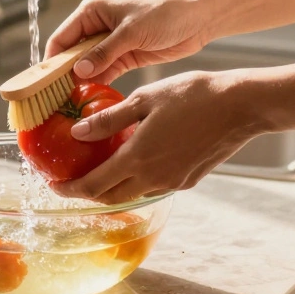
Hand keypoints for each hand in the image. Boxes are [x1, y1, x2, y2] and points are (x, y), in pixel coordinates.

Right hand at [46, 0, 210, 85]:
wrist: (198, 18)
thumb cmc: (165, 13)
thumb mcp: (132, 32)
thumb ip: (104, 52)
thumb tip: (79, 70)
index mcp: (91, 12)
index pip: (61, 39)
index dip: (51, 61)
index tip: (44, 83)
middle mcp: (96, 28)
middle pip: (71, 55)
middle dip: (64, 75)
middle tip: (55, 100)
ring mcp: (110, 45)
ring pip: (86, 67)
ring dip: (81, 83)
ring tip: (70, 105)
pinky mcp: (124, 59)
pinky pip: (104, 74)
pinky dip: (98, 85)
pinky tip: (91, 100)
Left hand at [49, 71, 268, 203]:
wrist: (240, 107)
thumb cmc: (193, 95)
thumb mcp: (144, 99)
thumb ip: (108, 120)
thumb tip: (76, 133)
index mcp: (138, 159)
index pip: (93, 186)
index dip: (69, 190)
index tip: (54, 185)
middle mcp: (154, 178)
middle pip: (110, 198)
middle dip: (86, 193)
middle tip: (70, 181)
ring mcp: (173, 182)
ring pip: (132, 194)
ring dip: (111, 188)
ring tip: (98, 170)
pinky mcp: (188, 180)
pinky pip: (154, 186)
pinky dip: (136, 180)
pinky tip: (134, 161)